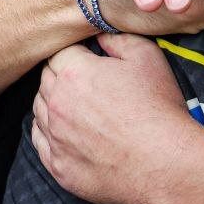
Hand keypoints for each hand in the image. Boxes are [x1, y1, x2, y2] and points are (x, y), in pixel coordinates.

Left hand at [32, 33, 202, 203]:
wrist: (163, 162)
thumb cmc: (157, 109)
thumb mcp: (146, 57)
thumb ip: (118, 39)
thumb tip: (100, 36)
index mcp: (74, 73)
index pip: (59, 53)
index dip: (74, 52)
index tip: (87, 57)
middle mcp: (57, 104)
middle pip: (46, 79)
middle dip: (62, 74)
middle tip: (85, 79)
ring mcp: (55, 137)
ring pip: (40, 109)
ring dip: (53, 101)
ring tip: (77, 104)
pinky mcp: (58, 166)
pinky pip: (40, 141)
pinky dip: (49, 131)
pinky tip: (66, 129)